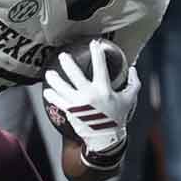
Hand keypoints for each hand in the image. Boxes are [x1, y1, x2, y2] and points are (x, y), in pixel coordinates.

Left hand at [43, 39, 139, 159]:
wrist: (106, 137)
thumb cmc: (118, 117)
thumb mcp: (130, 99)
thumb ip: (133, 83)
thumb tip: (133, 68)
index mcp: (104, 89)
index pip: (100, 66)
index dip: (97, 53)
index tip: (94, 43)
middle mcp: (89, 94)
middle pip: (75, 75)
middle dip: (68, 63)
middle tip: (63, 56)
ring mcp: (78, 103)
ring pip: (62, 88)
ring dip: (54, 79)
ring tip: (49, 73)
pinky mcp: (71, 112)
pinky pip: (58, 101)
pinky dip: (52, 95)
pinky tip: (47, 91)